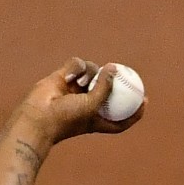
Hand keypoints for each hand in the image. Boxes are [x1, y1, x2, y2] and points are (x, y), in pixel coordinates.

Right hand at [13, 57, 144, 144]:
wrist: (38, 116)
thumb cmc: (66, 118)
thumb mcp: (92, 105)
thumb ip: (106, 88)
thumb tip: (114, 69)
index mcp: (96, 118)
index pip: (120, 118)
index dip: (134, 112)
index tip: (146, 101)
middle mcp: (86, 103)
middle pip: (107, 90)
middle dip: (116, 81)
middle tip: (126, 73)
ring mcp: (74, 90)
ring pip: (92, 72)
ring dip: (90, 74)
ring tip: (81, 83)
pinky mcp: (62, 77)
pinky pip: (76, 65)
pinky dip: (76, 68)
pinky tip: (70, 77)